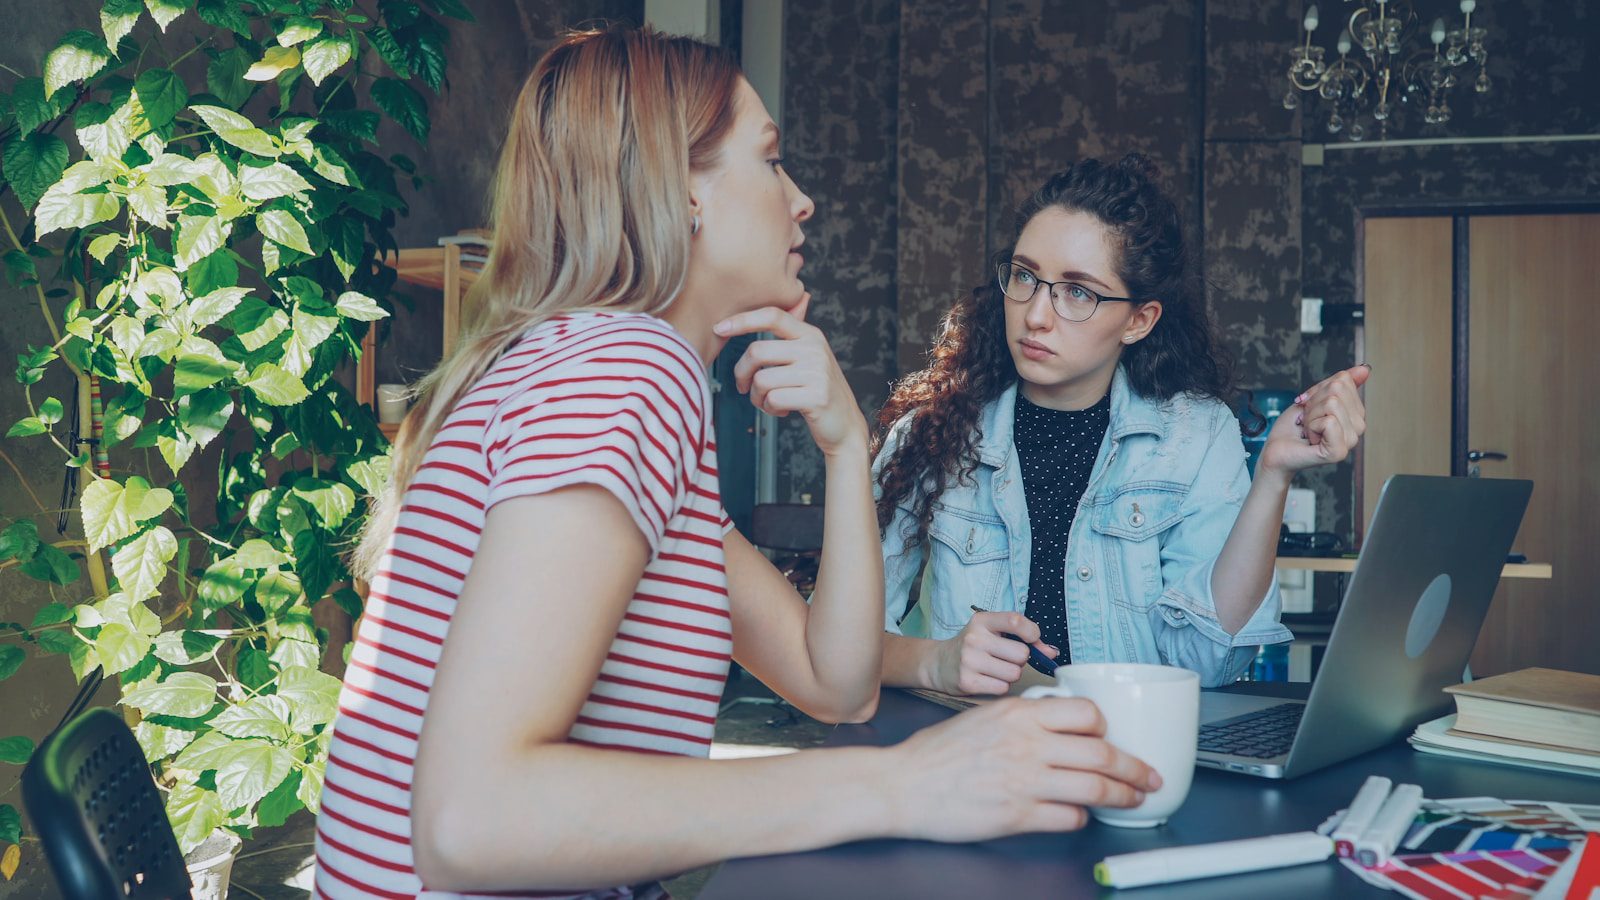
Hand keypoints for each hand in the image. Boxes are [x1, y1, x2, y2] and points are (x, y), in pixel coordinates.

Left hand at [714, 294, 866, 455]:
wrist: (845, 425)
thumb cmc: (818, 390)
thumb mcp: (811, 357)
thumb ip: (795, 333)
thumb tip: (797, 298)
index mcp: (811, 335)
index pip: (772, 316)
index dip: (742, 320)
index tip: (719, 328)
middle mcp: (815, 349)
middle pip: (757, 351)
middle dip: (741, 373)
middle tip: (743, 387)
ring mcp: (817, 372)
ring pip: (761, 380)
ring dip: (757, 397)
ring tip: (768, 402)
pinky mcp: (816, 397)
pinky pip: (773, 399)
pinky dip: (769, 409)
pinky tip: (781, 411)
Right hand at [885, 696, 1161, 841]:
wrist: (902, 784)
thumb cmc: (935, 754)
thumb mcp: (982, 716)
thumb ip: (1020, 719)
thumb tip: (1055, 724)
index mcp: (1018, 714)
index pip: (1086, 714)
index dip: (1106, 728)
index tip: (1112, 738)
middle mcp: (1026, 744)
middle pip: (1103, 753)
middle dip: (1136, 768)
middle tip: (1148, 777)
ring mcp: (1023, 781)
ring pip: (1095, 787)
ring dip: (1122, 796)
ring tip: (1134, 799)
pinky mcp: (1017, 815)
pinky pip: (1069, 817)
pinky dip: (1082, 818)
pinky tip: (1079, 816)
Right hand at [933, 611, 1058, 695]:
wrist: (938, 663)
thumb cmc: (973, 646)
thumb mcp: (993, 632)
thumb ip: (1024, 638)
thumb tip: (1052, 653)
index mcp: (982, 621)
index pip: (1016, 621)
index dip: (1032, 633)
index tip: (1031, 640)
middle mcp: (974, 639)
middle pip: (1021, 654)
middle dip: (1020, 660)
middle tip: (1006, 658)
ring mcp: (969, 661)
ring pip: (1014, 673)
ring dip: (1010, 675)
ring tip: (996, 670)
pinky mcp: (967, 682)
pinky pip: (1002, 688)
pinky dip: (999, 686)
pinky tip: (987, 679)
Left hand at [1258, 364, 1369, 476]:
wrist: (1276, 450)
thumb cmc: (1293, 427)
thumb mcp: (1315, 396)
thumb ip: (1339, 383)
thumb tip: (1365, 369)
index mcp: (1355, 413)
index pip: (1343, 380)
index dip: (1318, 390)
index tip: (1311, 408)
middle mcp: (1357, 427)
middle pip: (1338, 389)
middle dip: (1314, 401)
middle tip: (1308, 420)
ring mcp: (1350, 441)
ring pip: (1332, 403)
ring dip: (1311, 415)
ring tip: (1309, 430)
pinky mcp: (1339, 451)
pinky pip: (1329, 421)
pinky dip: (1311, 426)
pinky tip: (1311, 438)